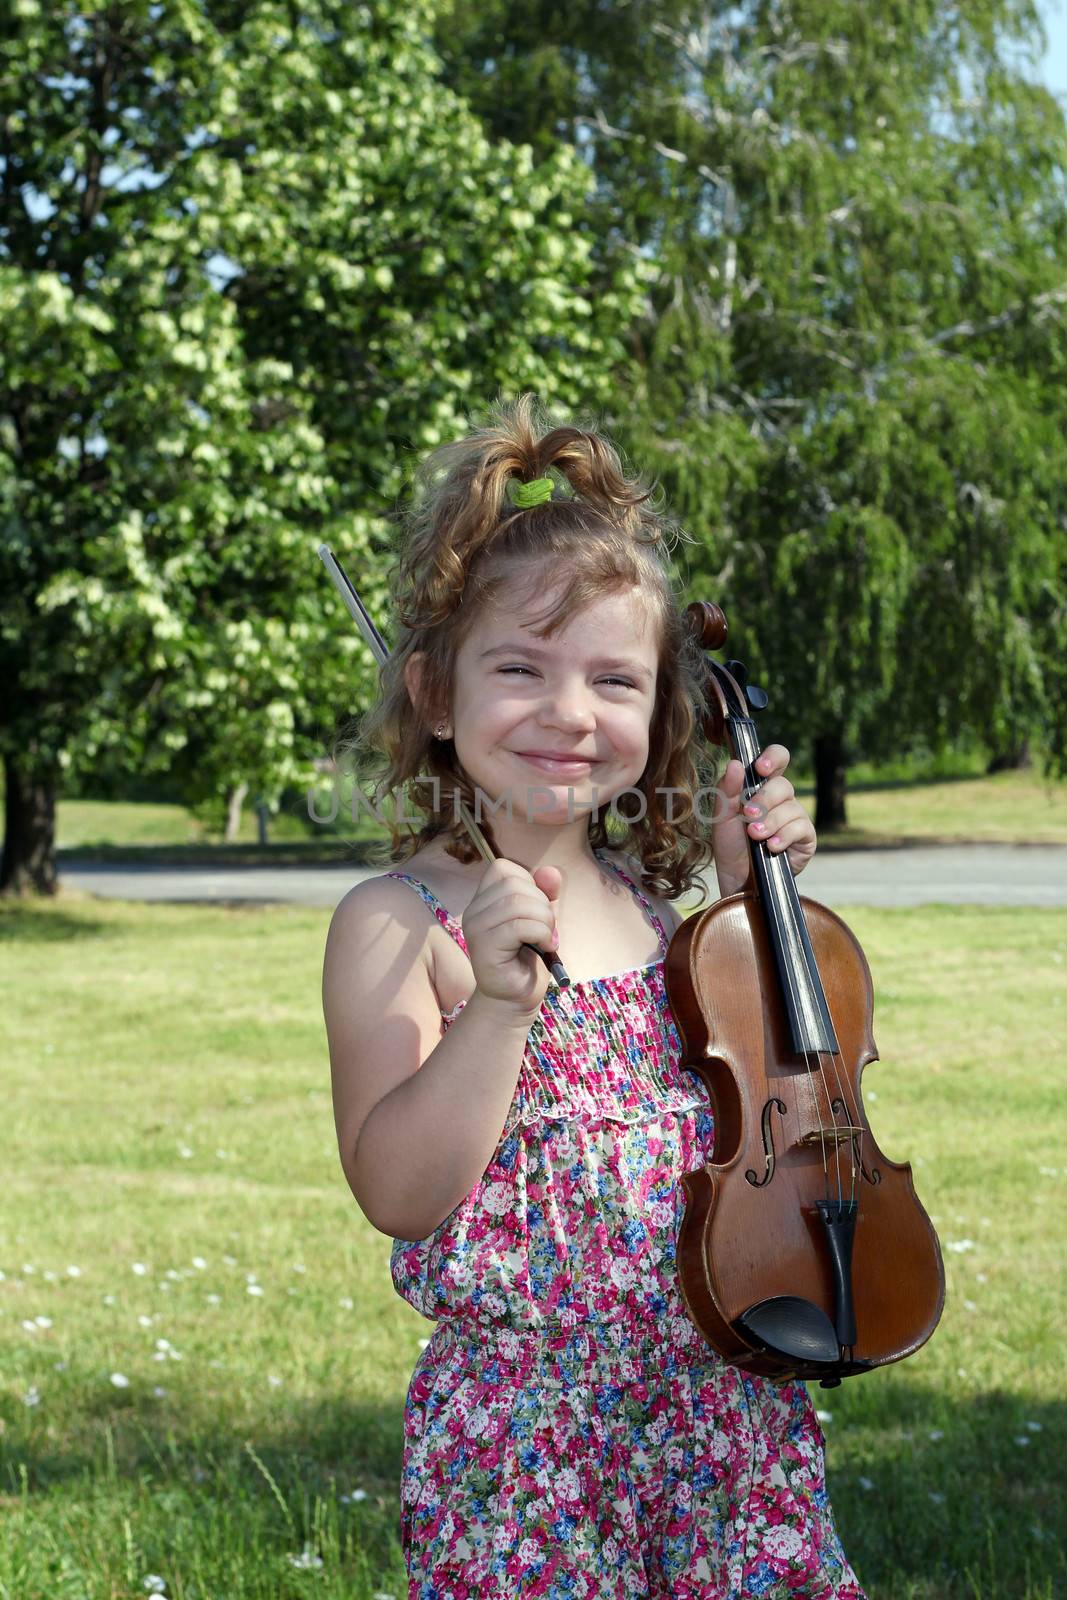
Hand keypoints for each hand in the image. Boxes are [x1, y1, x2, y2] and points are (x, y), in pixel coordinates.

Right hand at [460, 857, 561, 1021]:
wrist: (515, 999)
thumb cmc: (527, 959)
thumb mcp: (541, 918)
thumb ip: (545, 894)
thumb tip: (551, 872)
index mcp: (483, 900)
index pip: (503, 868)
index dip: (530, 883)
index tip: (538, 910)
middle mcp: (474, 910)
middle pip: (513, 883)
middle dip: (542, 904)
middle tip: (548, 930)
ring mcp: (475, 928)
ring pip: (517, 903)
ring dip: (544, 921)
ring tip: (547, 940)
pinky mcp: (484, 947)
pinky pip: (519, 926)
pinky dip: (542, 934)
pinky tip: (545, 947)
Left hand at [712, 743, 816, 897]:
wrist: (738, 881)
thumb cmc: (730, 847)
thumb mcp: (721, 818)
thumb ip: (726, 790)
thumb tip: (735, 763)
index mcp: (762, 787)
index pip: (777, 759)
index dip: (773, 757)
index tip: (759, 768)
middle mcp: (782, 800)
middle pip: (784, 785)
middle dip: (765, 799)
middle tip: (749, 815)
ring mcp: (795, 818)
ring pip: (792, 808)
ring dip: (771, 822)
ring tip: (755, 836)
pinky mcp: (805, 839)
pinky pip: (801, 829)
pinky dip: (784, 836)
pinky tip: (772, 847)